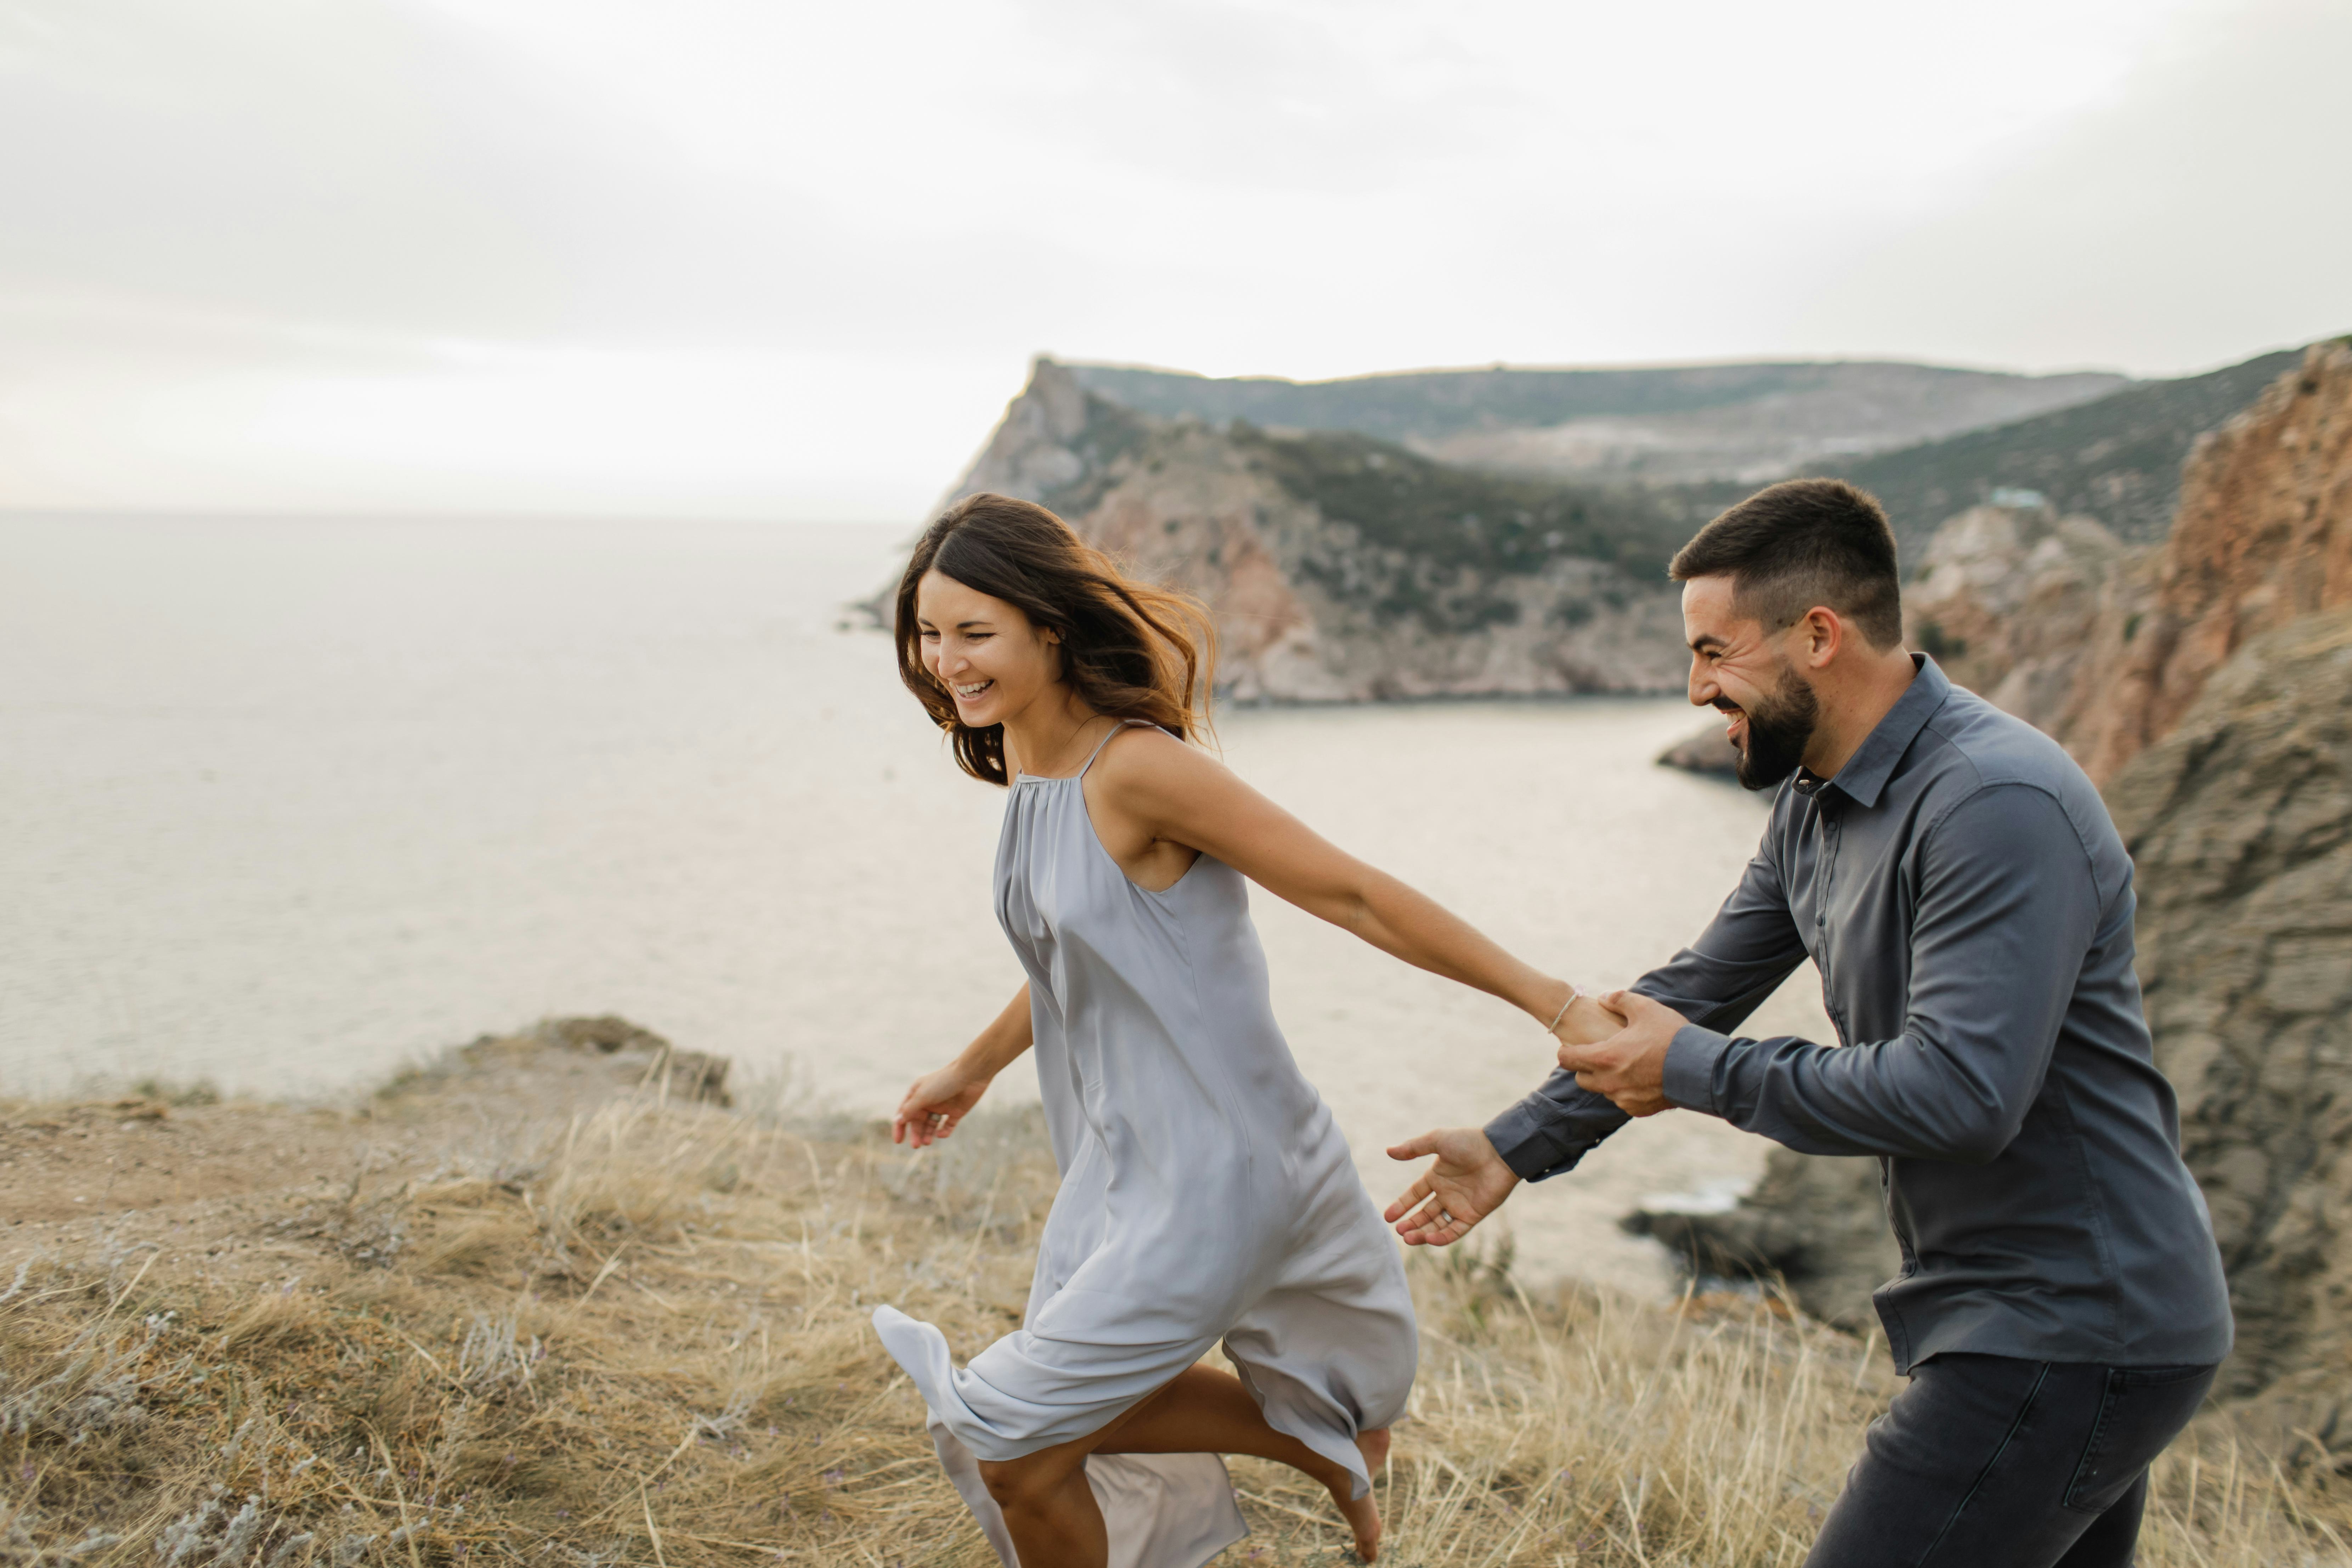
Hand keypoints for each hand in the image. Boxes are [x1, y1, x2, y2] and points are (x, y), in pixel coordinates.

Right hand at [891, 1062, 991, 1147]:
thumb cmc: (943, 1082)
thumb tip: (897, 1120)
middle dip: (916, 1134)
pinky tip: (941, 1133)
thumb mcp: (922, 1096)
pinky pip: (947, 1126)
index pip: (904, 1113)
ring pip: (932, 1125)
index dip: (900, 1127)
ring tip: (927, 1142)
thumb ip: (909, 1110)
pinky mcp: (956, 1112)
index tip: (898, 1141)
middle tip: (916, 1145)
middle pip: (918, 1122)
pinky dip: (943, 1132)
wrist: (971, 1075)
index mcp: (917, 1094)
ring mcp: (942, 1107)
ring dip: (928, 1134)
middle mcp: (928, 1101)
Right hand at [1383, 1127, 1519, 1246]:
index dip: (1401, 1205)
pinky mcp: (1473, 1215)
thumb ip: (1413, 1147)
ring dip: (1423, 1233)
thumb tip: (1388, 1151)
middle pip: (1424, 1214)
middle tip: (1399, 1231)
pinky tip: (1429, 1239)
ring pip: (1437, 1225)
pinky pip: (1455, 1231)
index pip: (1415, 1195)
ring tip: (1408, 1238)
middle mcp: (1447, 1193)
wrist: (1499, 1152)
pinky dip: (1442, 1237)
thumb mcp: (1437, 1140)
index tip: (1388, 1216)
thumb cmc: (1469, 1143)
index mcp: (1437, 1177)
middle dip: (1411, 1224)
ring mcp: (1459, 1205)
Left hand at [1555, 989, 1677, 1116]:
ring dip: (1608, 1079)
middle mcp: (1609, 1082)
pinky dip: (1627, 1091)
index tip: (1575, 1045)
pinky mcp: (1638, 1110)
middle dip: (1586, 1067)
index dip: (1568, 1050)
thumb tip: (1603, 997)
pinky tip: (1642, 1078)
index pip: (1567, 1059)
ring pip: (1604, 1090)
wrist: (1700, 1068)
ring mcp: (1624, 1099)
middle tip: (1603, 1054)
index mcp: (1604, 1058)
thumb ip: (1620, 1000)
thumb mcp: (1645, 1008)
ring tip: (1627, 1064)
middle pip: (1581, 1079)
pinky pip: (1623, 1101)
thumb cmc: (1671, 1036)